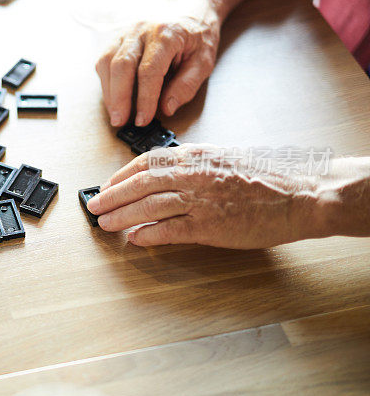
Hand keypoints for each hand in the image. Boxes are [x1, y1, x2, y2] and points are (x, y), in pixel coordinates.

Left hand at [86, 144, 334, 248]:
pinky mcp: (210, 226)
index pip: (145, 163)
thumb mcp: (224, 159)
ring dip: (122, 217)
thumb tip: (163, 177)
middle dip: (111, 197)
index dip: (121, 176)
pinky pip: (169, 231)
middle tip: (94, 206)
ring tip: (105, 224)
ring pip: (148, 207)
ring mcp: (200, 200)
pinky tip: (135, 240)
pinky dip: (148, 235)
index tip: (106, 186)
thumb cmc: (267, 178)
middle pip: (139, 184)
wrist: (301, 195)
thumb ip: (193, 165)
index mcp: (195, 155)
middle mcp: (193, 174)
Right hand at [95, 5, 220, 126]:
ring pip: (107, 62)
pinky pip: (104, 60)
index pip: (149, 70)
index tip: (143, 119)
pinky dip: (106, 81)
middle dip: (119, 97)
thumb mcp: (204, 61)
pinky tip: (113, 96)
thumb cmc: (197, 34)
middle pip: (121, 65)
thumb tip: (166, 108)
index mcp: (166, 34)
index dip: (144, 98)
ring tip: (115, 113)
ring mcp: (126, 32)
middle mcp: (142, 30)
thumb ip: (186, 85)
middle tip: (120, 121)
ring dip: (109, 91)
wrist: (190, 7)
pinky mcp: (118, 38)